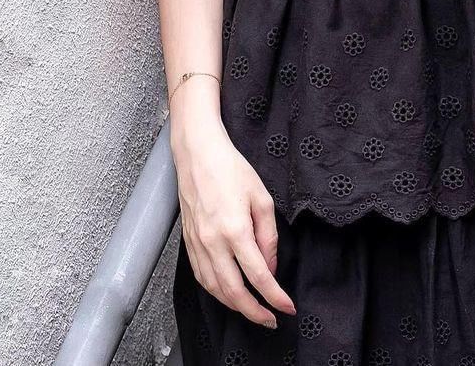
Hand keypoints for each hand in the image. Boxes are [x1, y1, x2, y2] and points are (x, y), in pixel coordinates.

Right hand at [174, 126, 296, 328]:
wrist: (198, 155)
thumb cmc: (231, 170)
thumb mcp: (261, 197)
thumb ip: (268, 235)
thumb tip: (270, 266)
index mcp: (235, 229)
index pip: (258, 275)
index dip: (274, 296)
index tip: (287, 308)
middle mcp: (212, 242)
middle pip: (233, 292)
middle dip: (254, 312)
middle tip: (270, 320)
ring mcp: (197, 245)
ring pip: (214, 289)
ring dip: (234, 306)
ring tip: (252, 310)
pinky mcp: (188, 243)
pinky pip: (201, 278)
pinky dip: (216, 292)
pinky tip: (228, 293)